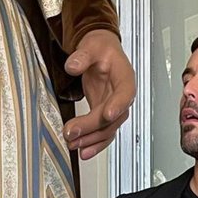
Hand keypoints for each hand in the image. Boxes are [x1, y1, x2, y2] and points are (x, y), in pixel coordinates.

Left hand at [64, 29, 135, 160]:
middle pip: (112, 117)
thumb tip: (72, 66)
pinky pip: (102, 133)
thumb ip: (82, 56)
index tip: (107, 115)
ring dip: (91, 140)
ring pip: (107, 130)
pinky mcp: (104, 115)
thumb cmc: (101, 49)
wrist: (101, 53)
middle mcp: (123, 97)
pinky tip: (83, 151)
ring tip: (73, 144)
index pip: (125, 94)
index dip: (117, 105)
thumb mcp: (92, 46)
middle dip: (92, 127)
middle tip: (72, 132)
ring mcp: (114, 108)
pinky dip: (93, 143)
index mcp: (125, 79)